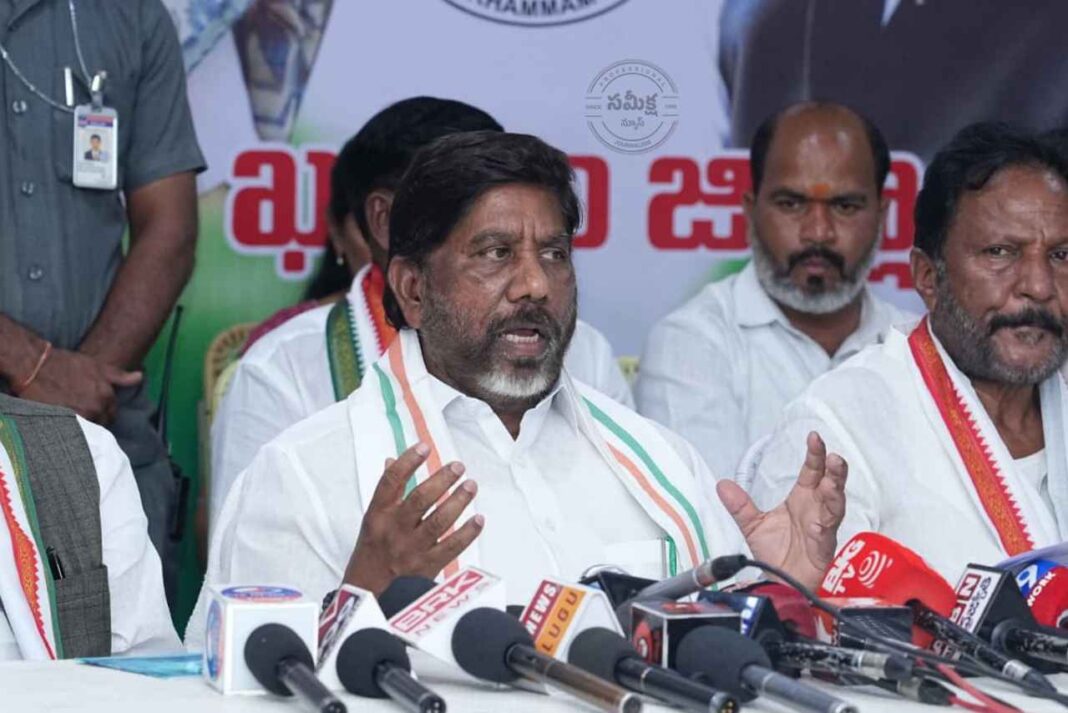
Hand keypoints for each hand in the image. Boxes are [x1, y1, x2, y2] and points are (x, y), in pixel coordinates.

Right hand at [18, 348, 141, 423]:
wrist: (36, 365)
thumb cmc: (67, 363)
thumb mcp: (98, 366)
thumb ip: (120, 376)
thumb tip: (140, 377)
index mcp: (106, 395)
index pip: (112, 414)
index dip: (103, 410)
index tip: (93, 406)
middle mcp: (96, 407)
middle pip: (101, 423)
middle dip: (95, 418)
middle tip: (81, 409)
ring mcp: (80, 416)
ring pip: (89, 428)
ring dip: (84, 424)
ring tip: (72, 414)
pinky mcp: (63, 421)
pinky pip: (73, 432)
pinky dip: (72, 429)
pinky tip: (64, 422)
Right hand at [343, 442, 482, 595]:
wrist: (369, 597)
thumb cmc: (372, 554)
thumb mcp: (372, 521)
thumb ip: (386, 492)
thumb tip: (393, 460)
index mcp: (377, 515)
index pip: (390, 482)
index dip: (408, 462)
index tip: (424, 447)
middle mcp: (394, 530)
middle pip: (420, 499)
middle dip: (442, 479)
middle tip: (458, 466)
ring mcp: (411, 549)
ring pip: (439, 521)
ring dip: (458, 501)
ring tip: (471, 485)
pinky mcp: (427, 567)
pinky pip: (452, 547)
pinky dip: (468, 533)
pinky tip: (479, 519)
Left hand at [717, 432, 846, 588]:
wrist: (780, 582)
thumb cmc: (776, 554)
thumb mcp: (753, 524)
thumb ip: (740, 505)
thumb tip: (722, 484)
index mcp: (802, 499)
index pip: (812, 471)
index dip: (814, 454)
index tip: (814, 437)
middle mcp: (815, 508)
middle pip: (829, 482)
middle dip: (832, 467)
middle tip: (831, 453)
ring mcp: (822, 525)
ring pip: (835, 501)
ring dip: (837, 485)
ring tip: (836, 468)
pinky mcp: (823, 543)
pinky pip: (829, 525)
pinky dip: (829, 513)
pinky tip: (829, 501)